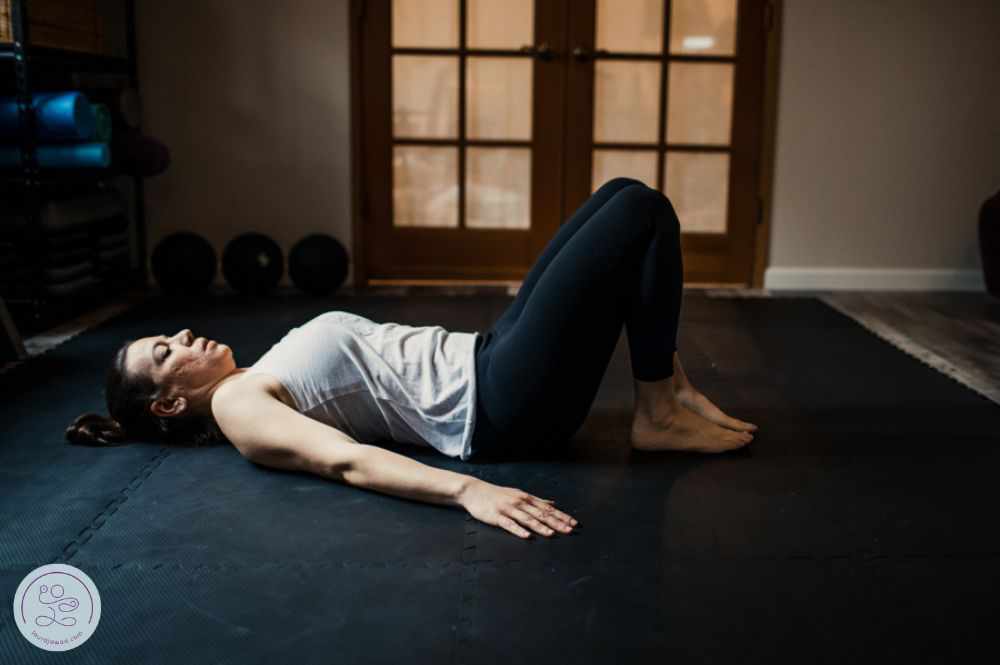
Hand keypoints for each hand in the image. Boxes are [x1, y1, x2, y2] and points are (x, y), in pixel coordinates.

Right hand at [459, 478, 577, 538]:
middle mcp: (520, 503)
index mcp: (527, 498)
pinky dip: (518, 530)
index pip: (548, 508)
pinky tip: (526, 536)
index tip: (574, 523)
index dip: (561, 516)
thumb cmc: (498, 494)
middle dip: (556, 522)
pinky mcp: (497, 516)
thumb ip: (537, 501)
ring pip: (527, 519)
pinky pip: (509, 524)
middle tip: (569, 530)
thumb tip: (553, 503)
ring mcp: (508, 509)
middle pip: (541, 514)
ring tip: (552, 534)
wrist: (474, 491)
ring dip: (540, 527)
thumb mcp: (519, 494)